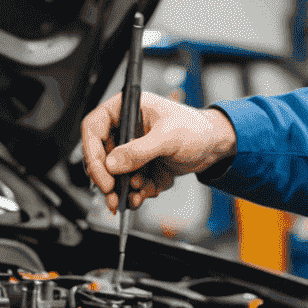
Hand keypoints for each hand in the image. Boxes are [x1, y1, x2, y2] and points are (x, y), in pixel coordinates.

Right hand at [81, 92, 236, 210]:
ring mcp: (132, 150)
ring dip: (120, 189)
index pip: (94, 128)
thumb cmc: (196, 128)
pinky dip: (135, 193)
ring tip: (132, 198)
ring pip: (113, 174)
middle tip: (112, 194)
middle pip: (100, 156)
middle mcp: (125, 129)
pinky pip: (129, 183)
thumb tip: (113, 163)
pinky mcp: (141, 167)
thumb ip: (139, 150)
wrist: (215, 145)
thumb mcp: (168, 137)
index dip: (93, 152)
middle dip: (106, 178)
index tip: (102, 174)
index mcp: (126, 109)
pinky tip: (143, 196)